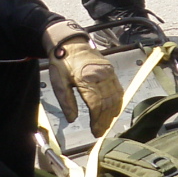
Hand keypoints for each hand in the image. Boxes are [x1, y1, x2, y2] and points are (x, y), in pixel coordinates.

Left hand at [44, 18, 122, 136]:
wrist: (70, 43)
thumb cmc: (62, 63)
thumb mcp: (58, 82)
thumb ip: (66, 101)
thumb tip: (72, 119)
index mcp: (86, 78)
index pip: (96, 104)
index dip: (97, 120)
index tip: (95, 132)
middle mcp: (101, 75)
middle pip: (107, 103)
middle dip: (104, 120)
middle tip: (100, 132)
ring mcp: (108, 72)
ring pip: (115, 97)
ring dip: (112, 113)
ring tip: (106, 125)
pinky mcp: (111, 71)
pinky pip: (118, 89)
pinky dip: (118, 102)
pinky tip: (114, 111)